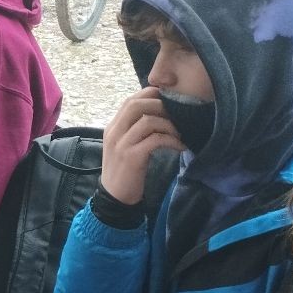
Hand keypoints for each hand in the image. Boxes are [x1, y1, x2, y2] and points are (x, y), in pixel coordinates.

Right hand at [100, 87, 184, 205]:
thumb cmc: (124, 171)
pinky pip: (155, 140)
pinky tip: (180, 146)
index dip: (150, 95)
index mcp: (112, 127)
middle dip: (160, 105)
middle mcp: (114, 132)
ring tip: (180, 133)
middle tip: (177, 114)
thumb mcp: (125, 146)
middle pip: (136, 104)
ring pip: (147, 121)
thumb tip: (158, 115)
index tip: (168, 100)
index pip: (130, 100)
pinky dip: (172, 140)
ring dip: (169, 124)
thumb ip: (134, 130)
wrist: (115, 197)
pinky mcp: (131, 157)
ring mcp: (121, 144)